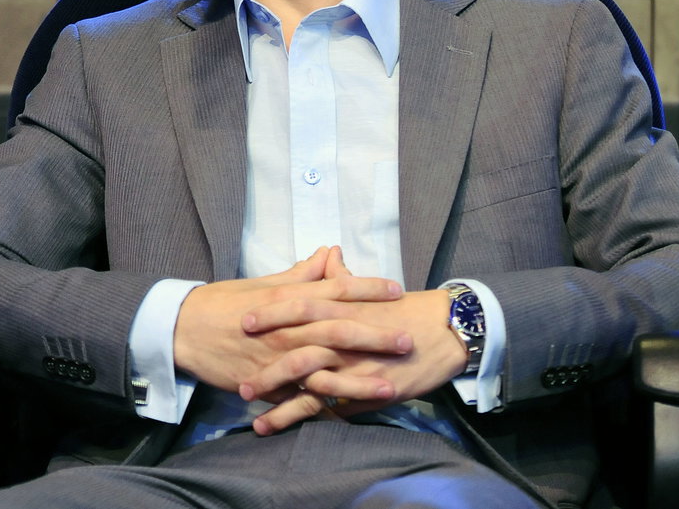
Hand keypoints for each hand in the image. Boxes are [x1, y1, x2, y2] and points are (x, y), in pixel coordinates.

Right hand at [173, 246, 408, 405]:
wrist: (181, 331)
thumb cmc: (220, 303)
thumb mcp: (260, 284)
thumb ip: (299, 274)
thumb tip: (329, 254)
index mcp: (285, 299)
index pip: (333, 289)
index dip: (366, 288)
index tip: (395, 288)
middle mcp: (285, 329)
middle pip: (337, 329)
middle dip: (374, 335)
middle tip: (406, 339)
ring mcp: (276, 359)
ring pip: (325, 369)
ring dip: (359, 378)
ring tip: (390, 385)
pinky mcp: (266, 385)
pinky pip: (300, 399)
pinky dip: (324, 407)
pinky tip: (350, 413)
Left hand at [246, 279, 468, 434]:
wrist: (443, 332)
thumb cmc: (403, 310)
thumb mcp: (369, 291)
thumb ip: (340, 276)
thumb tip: (327, 253)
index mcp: (341, 308)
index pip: (298, 305)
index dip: (269, 313)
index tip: (240, 320)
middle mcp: (342, 338)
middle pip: (295, 348)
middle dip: (263, 362)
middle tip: (235, 374)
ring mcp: (352, 366)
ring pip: (307, 382)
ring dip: (276, 395)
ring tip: (248, 405)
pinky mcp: (364, 392)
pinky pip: (328, 407)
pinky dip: (301, 416)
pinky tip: (279, 425)